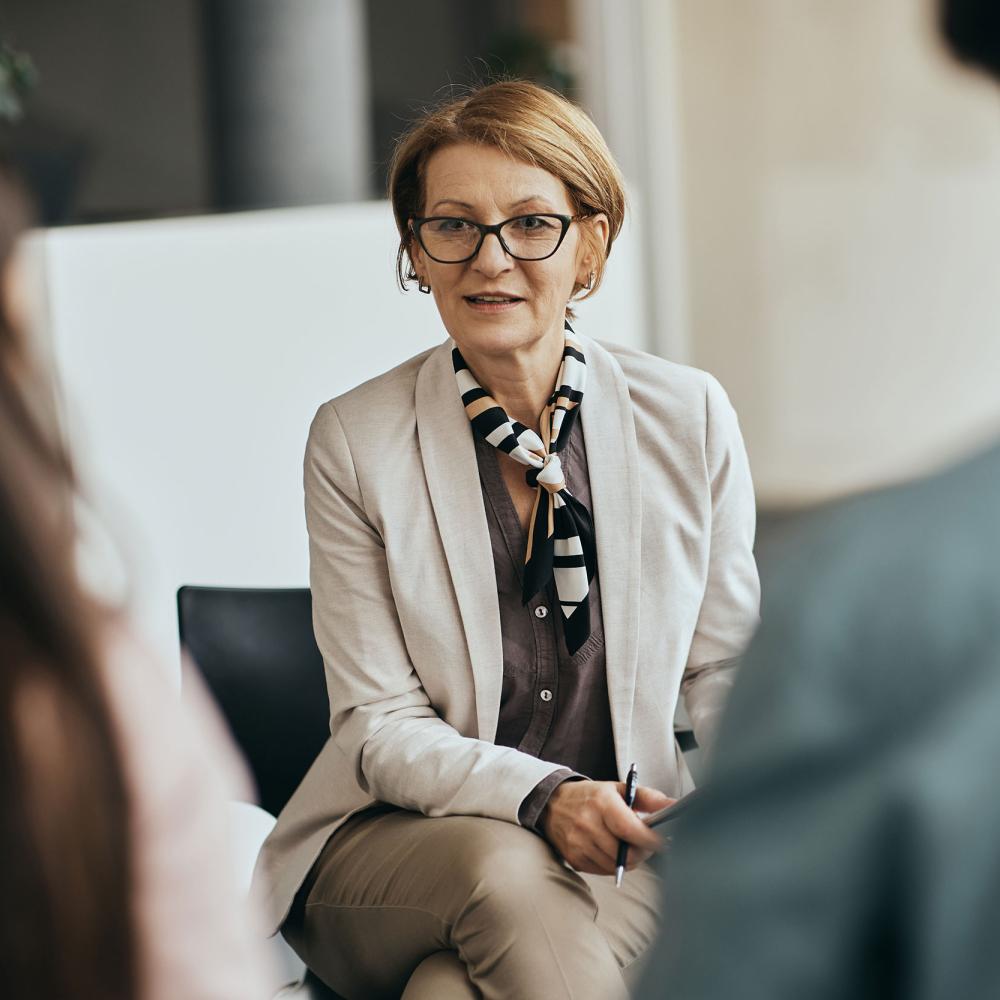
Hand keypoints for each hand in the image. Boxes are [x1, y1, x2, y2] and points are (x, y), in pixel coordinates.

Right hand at [540, 780, 673, 875]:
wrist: (552, 804)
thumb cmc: (591, 796)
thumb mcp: (619, 789)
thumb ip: (649, 798)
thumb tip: (675, 807)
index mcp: (601, 803)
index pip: (629, 829)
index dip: (650, 840)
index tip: (663, 842)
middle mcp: (587, 823)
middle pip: (626, 853)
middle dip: (643, 852)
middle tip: (646, 844)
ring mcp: (579, 843)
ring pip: (617, 865)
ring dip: (629, 859)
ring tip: (629, 845)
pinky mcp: (574, 859)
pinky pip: (603, 870)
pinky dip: (614, 864)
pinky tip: (612, 850)